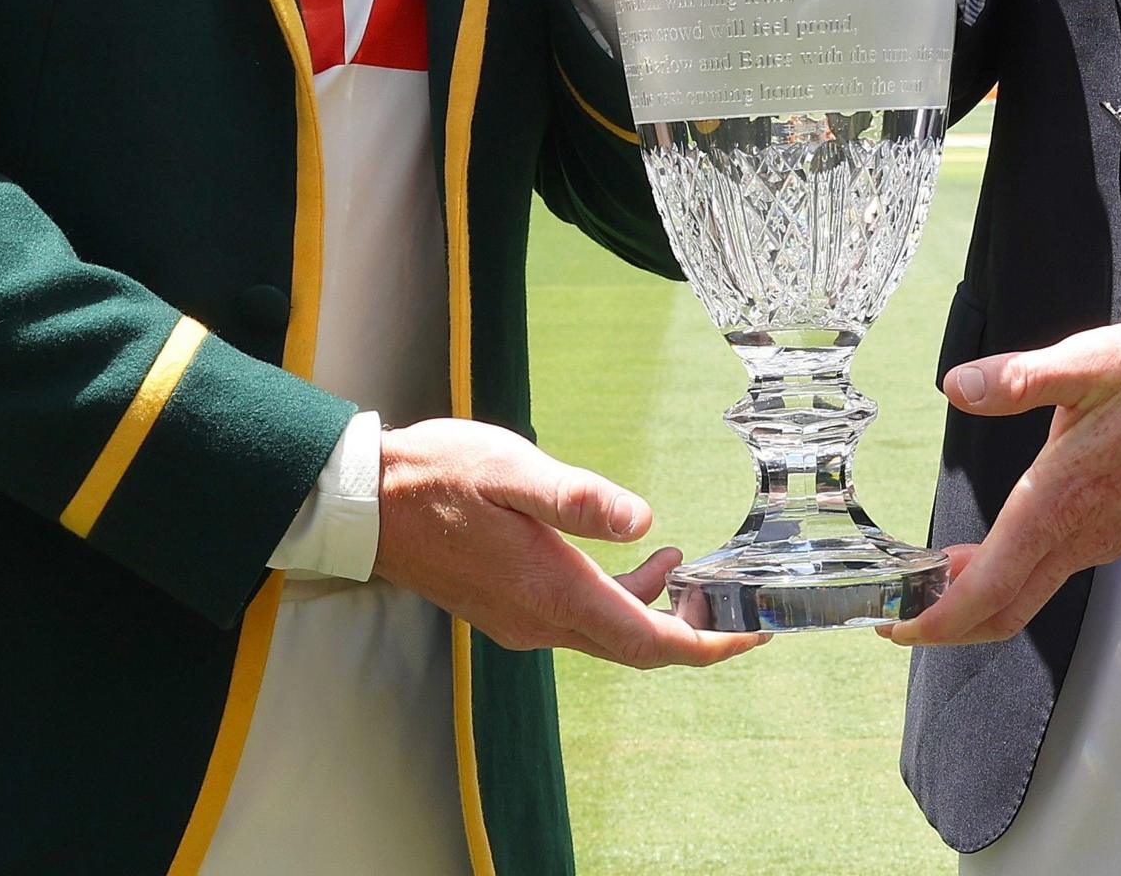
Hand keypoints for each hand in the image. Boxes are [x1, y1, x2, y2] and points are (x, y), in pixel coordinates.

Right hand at [371, 417, 764, 668]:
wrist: (365, 504)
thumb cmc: (435, 477)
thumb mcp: (512, 472)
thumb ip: (578, 499)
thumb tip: (642, 520)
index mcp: (551, 593)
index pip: (649, 641)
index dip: (710, 643)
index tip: (755, 632)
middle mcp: (539, 621)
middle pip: (636, 648)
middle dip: (695, 631)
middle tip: (742, 605)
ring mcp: (520, 620)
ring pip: (608, 632)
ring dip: (655, 609)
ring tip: (692, 565)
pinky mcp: (506, 607)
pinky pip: (579, 619)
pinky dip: (618, 598)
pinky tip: (630, 557)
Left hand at [884, 319, 1120, 648]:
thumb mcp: (1086, 362)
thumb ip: (1018, 378)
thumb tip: (958, 385)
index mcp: (1059, 502)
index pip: (989, 587)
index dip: (937, 617)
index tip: (896, 627)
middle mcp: (1080, 536)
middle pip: (1005, 611)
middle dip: (948, 624)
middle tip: (899, 617)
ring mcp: (1101, 540)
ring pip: (1029, 594)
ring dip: (978, 599)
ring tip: (933, 577)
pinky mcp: (1115, 532)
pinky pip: (1052, 573)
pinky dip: (1010, 578)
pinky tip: (991, 549)